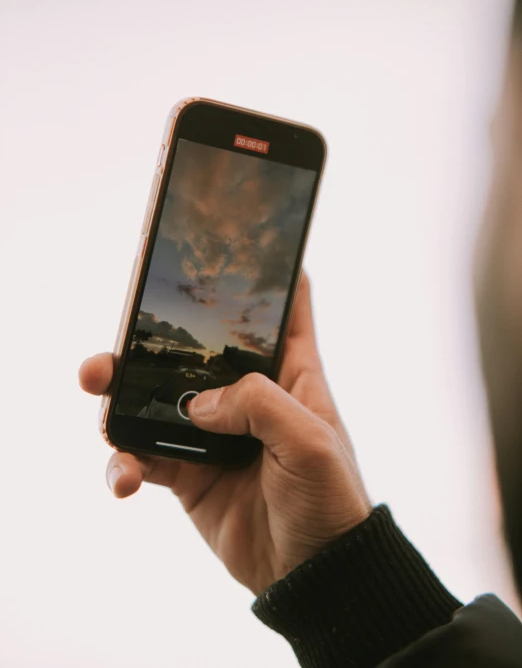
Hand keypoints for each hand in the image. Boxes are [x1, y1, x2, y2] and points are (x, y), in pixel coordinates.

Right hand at [79, 274, 370, 594]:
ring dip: (122, 395)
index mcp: (290, 375)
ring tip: (99, 394)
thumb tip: (197, 405)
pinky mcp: (189, 473)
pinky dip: (125, 464)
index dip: (264, 276)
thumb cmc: (331, 500)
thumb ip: (258, 406)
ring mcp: (214, 433)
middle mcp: (247, 396)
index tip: (230, 247)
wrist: (314, 575)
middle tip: (120, 337)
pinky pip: (145, 458)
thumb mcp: (311, 442)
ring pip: (157, 398)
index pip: (284, 310)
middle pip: (195, 350)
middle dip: (156, 338)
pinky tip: (125, 478)